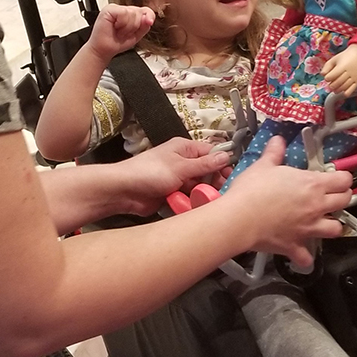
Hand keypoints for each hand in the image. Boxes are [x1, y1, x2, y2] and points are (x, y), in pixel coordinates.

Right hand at [87, 4, 154, 66]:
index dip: (150, 16)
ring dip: (127, 27)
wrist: (104, 49)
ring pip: (132, 13)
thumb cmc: (117, 42)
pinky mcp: (109, 9)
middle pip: (140, 12)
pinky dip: (121, 23)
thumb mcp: (137, 36)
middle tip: (124, 33)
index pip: (146, 10)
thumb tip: (148, 19)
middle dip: (135, 27)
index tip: (149, 23)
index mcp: (131, 15)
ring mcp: (116, 8)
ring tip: (119, 31)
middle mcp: (124, 9)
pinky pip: (123, 13)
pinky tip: (115, 26)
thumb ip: (144, 26)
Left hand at [113, 138, 230, 216]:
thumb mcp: (181, 167)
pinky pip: (190, 198)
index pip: (211, 153)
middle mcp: (183, 163)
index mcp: (185, 149)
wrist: (124, 192)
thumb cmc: (148, 172)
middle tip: (223, 191)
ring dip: (205, 194)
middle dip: (215, 181)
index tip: (232, 175)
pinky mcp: (174, 194)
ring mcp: (179, 179)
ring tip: (211, 200)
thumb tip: (226, 156)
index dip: (223, 163)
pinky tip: (199, 207)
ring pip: (200, 187)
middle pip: (208, 171)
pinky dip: (194, 202)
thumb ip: (205, 164)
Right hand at [223, 137, 352, 265]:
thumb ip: (274, 153)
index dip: (343, 178)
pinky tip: (302, 253)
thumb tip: (278, 141)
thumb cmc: (252, 191)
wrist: (239, 218)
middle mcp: (316, 206)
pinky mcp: (296, 245)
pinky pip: (307, 257)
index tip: (337, 178)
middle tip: (332, 196)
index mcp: (313, 184)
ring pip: (336, 229)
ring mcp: (308, 228)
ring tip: (322, 222)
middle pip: (345, 201)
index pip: (344, 179)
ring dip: (332, 226)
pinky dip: (306, 257)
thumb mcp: (263, 166)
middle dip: (342, 198)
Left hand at [322, 44, 356, 95]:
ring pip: (344, 87)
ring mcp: (354, 78)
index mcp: (342, 66)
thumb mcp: (334, 59)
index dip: (328, 78)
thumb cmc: (344, 58)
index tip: (327, 78)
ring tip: (334, 90)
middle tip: (330, 86)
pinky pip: (352, 90)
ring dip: (338, 90)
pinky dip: (346, 93)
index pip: (333, 75)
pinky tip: (342, 93)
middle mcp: (349, 72)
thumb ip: (327, 67)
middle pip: (338, 82)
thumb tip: (322, 75)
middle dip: (332, 86)